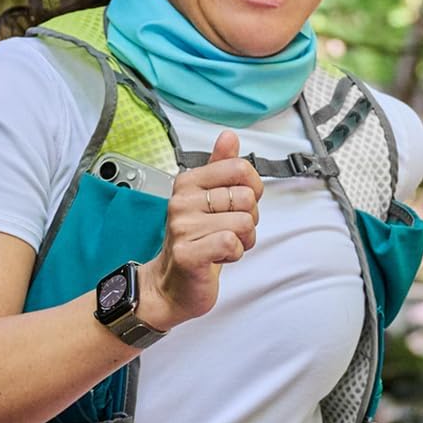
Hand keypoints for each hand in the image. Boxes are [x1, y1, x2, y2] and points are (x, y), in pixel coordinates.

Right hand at [137, 130, 263, 330]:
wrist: (171, 285)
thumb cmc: (194, 242)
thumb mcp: (208, 199)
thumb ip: (220, 166)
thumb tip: (229, 137)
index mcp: (188, 183)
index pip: (239, 169)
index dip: (251, 190)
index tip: (237, 204)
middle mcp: (182, 201)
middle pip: (246, 197)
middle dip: (248, 220)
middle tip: (227, 230)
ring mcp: (183, 227)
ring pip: (244, 222)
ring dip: (242, 240)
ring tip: (221, 245)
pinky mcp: (189, 253)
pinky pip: (231, 243)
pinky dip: (233, 254)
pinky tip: (218, 256)